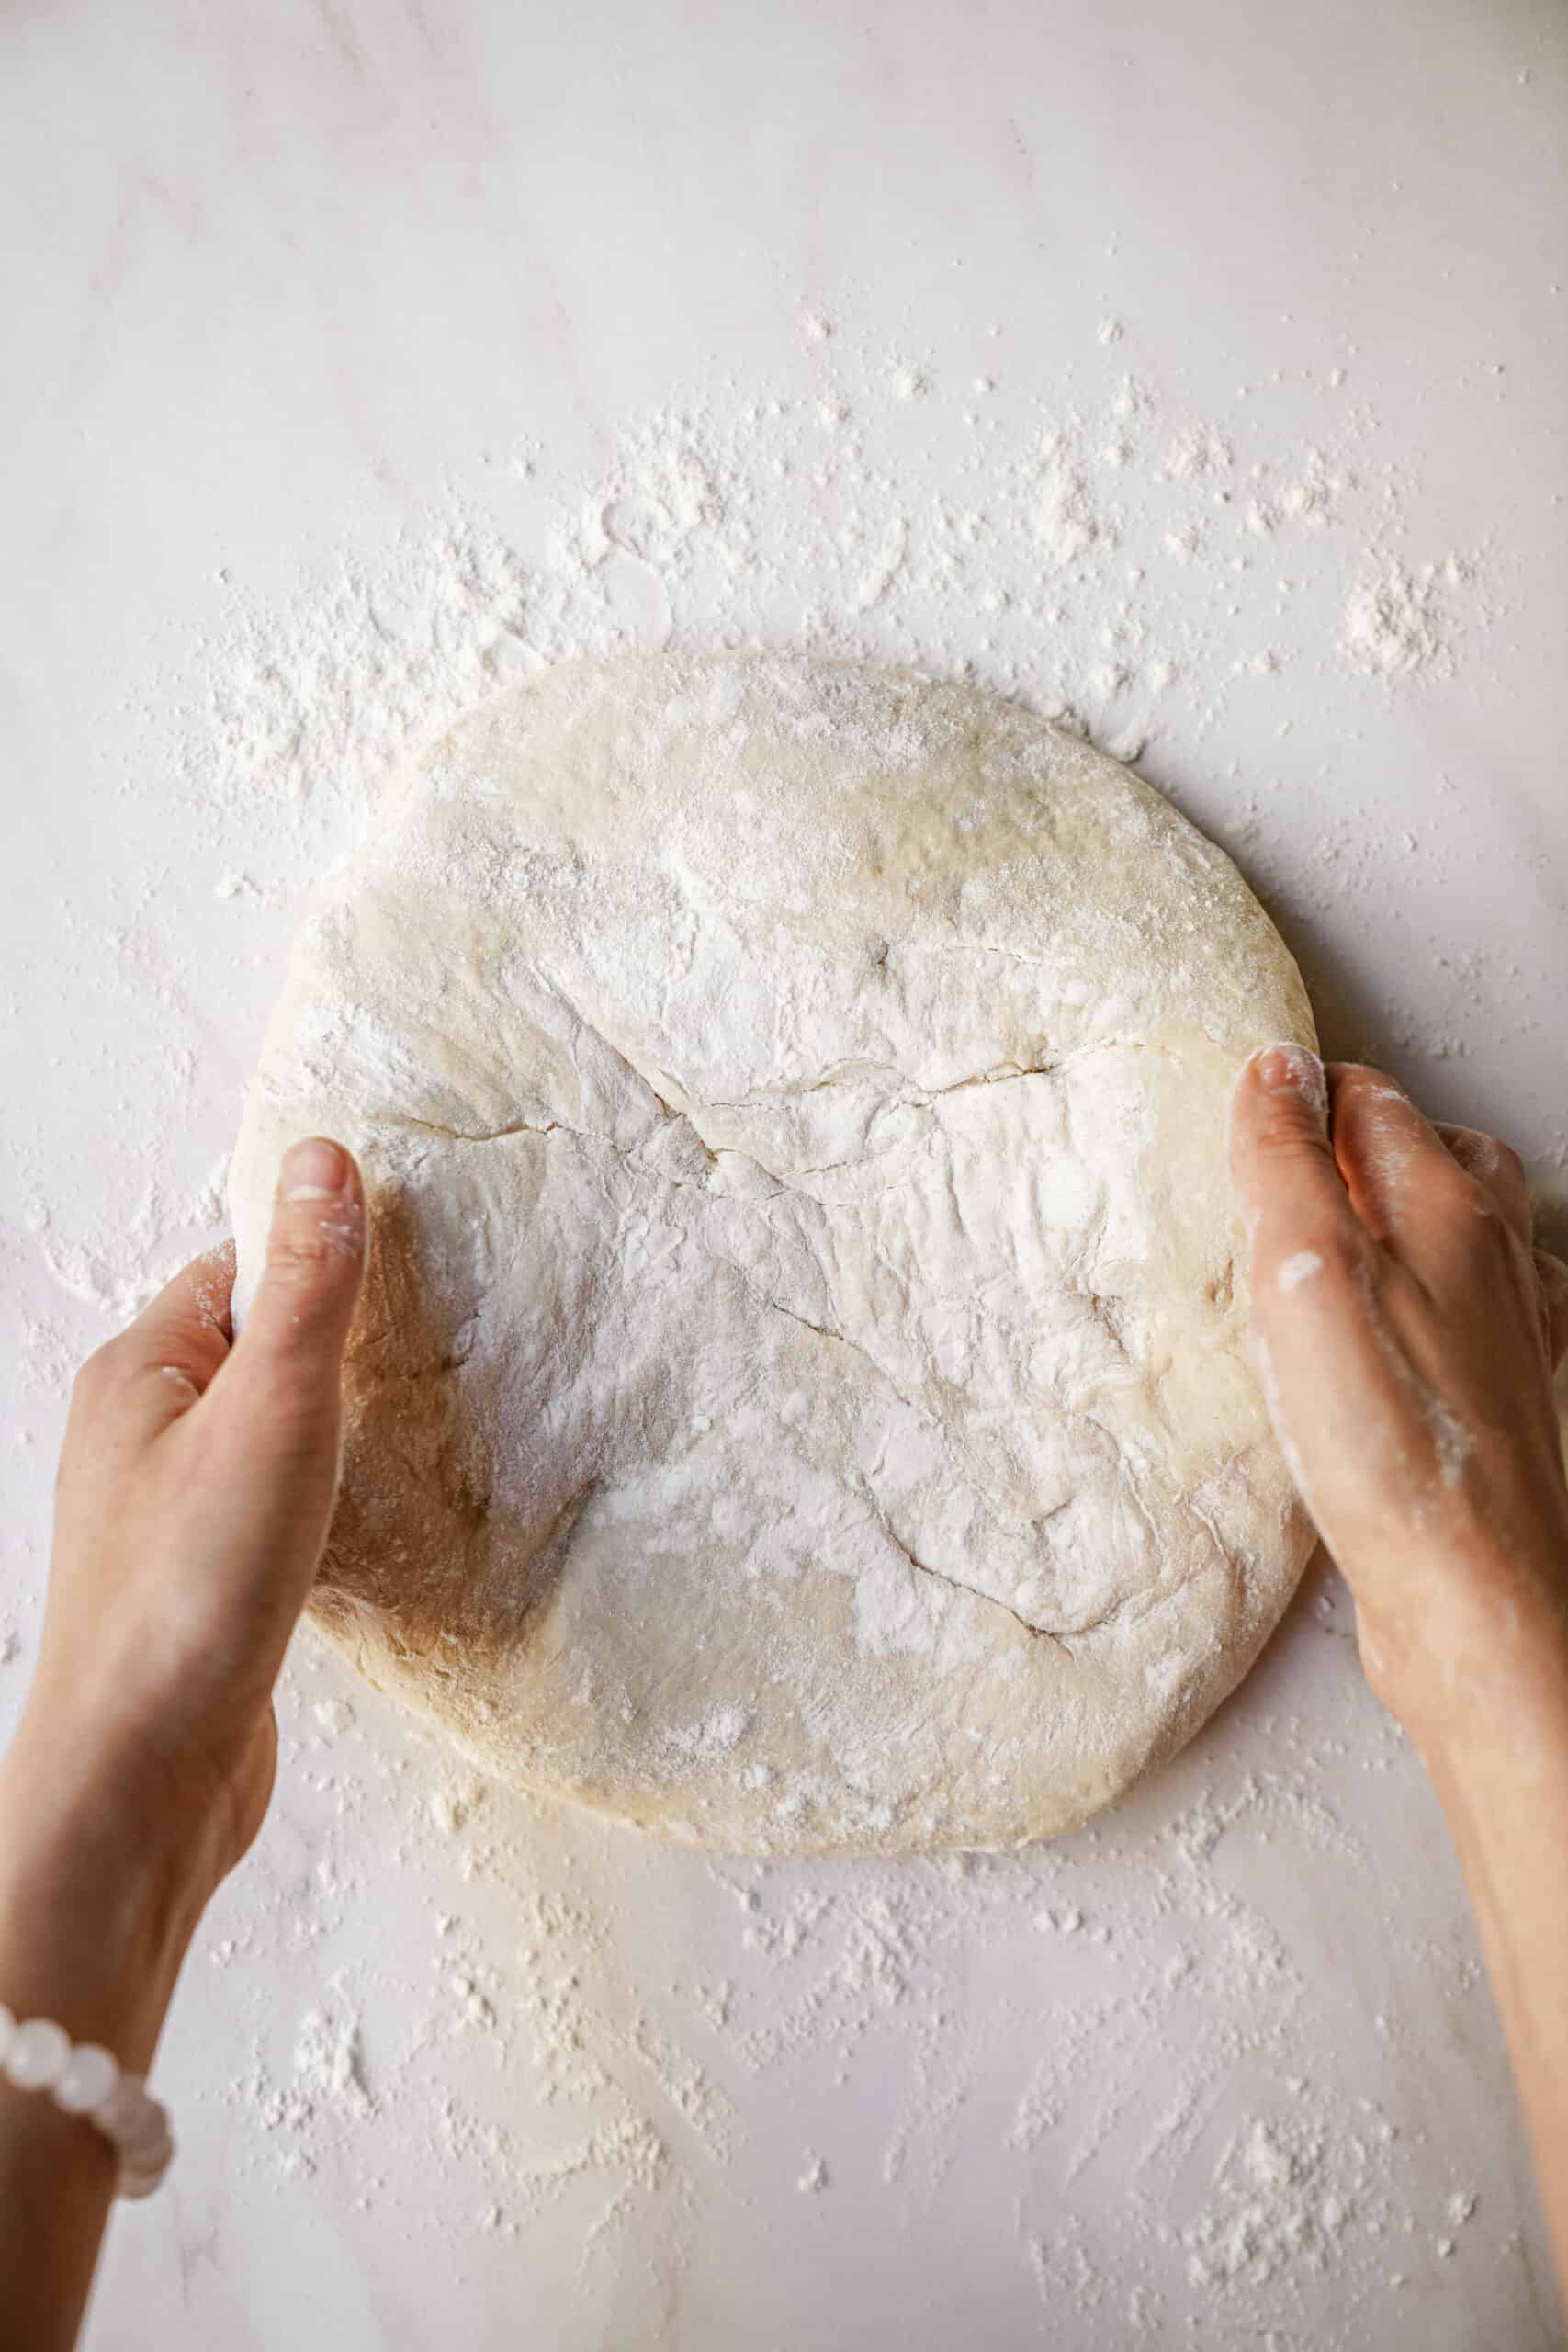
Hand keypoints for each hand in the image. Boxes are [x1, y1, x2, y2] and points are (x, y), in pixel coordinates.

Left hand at [3, 1137, 365, 1940]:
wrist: (145, 1780)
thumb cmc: (191, 1593)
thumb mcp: (272, 1411)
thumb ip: (306, 1287)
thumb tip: (322, 1159)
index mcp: (138, 1372)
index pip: (237, 1266)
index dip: (319, 1256)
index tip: (411, 1260)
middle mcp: (139, 1434)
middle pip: (255, 1347)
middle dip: (340, 1345)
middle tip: (432, 1350)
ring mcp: (168, 1513)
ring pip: (268, 1433)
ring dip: (337, 1431)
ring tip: (411, 1435)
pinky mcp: (202, 1583)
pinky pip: (274, 1507)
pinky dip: (327, 1503)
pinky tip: (371, 1527)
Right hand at [1229, 1046, 1567, 1750]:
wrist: (1474, 1599)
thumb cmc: (1390, 1443)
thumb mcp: (1304, 1274)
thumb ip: (1288, 1164)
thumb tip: (1275, 1070)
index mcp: (1446, 1212)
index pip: (1372, 1103)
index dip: (1303, 1096)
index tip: (1244, 1113)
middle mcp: (1494, 1263)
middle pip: (1436, 1157)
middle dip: (1361, 1144)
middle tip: (1282, 1165)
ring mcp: (1506, 1338)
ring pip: (1463, 1238)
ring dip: (1401, 1221)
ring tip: (1334, 1240)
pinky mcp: (1499, 1411)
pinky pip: (1471, 1323)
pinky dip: (1430, 1307)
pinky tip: (1390, 1346)